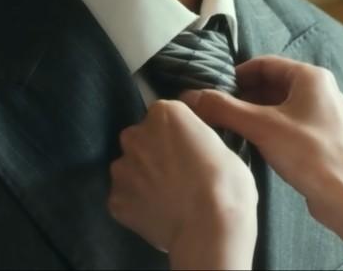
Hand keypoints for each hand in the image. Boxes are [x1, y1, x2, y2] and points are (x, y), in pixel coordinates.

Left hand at [108, 100, 257, 266]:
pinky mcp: (115, 200)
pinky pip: (125, 198)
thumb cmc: (227, 184)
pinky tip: (158, 214)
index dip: (178, 134)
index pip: (166, 115)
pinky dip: (137, 204)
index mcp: (165, 114)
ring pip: (129, 168)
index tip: (189, 149)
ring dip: (143, 178)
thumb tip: (194, 151)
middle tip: (178, 174)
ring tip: (167, 198)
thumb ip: (197, 141)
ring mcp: (122, 169)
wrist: (209, 227)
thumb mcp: (222, 147)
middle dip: (154, 152)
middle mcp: (136, 135)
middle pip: (141, 138)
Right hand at [183, 56, 342, 211]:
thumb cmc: (309, 154)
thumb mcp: (261, 127)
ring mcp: (325, 115)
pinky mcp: (324, 137)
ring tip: (229, 127)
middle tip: (216, 111)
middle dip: (244, 96)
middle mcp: (322, 90)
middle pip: (273, 84)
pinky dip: (270, 127)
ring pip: (282, 106)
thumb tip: (191, 96)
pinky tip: (253, 143)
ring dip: (255, 113)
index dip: (236, 74)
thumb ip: (224, 109)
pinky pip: (291, 123)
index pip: (265, 63)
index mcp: (312, 77)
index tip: (213, 89)